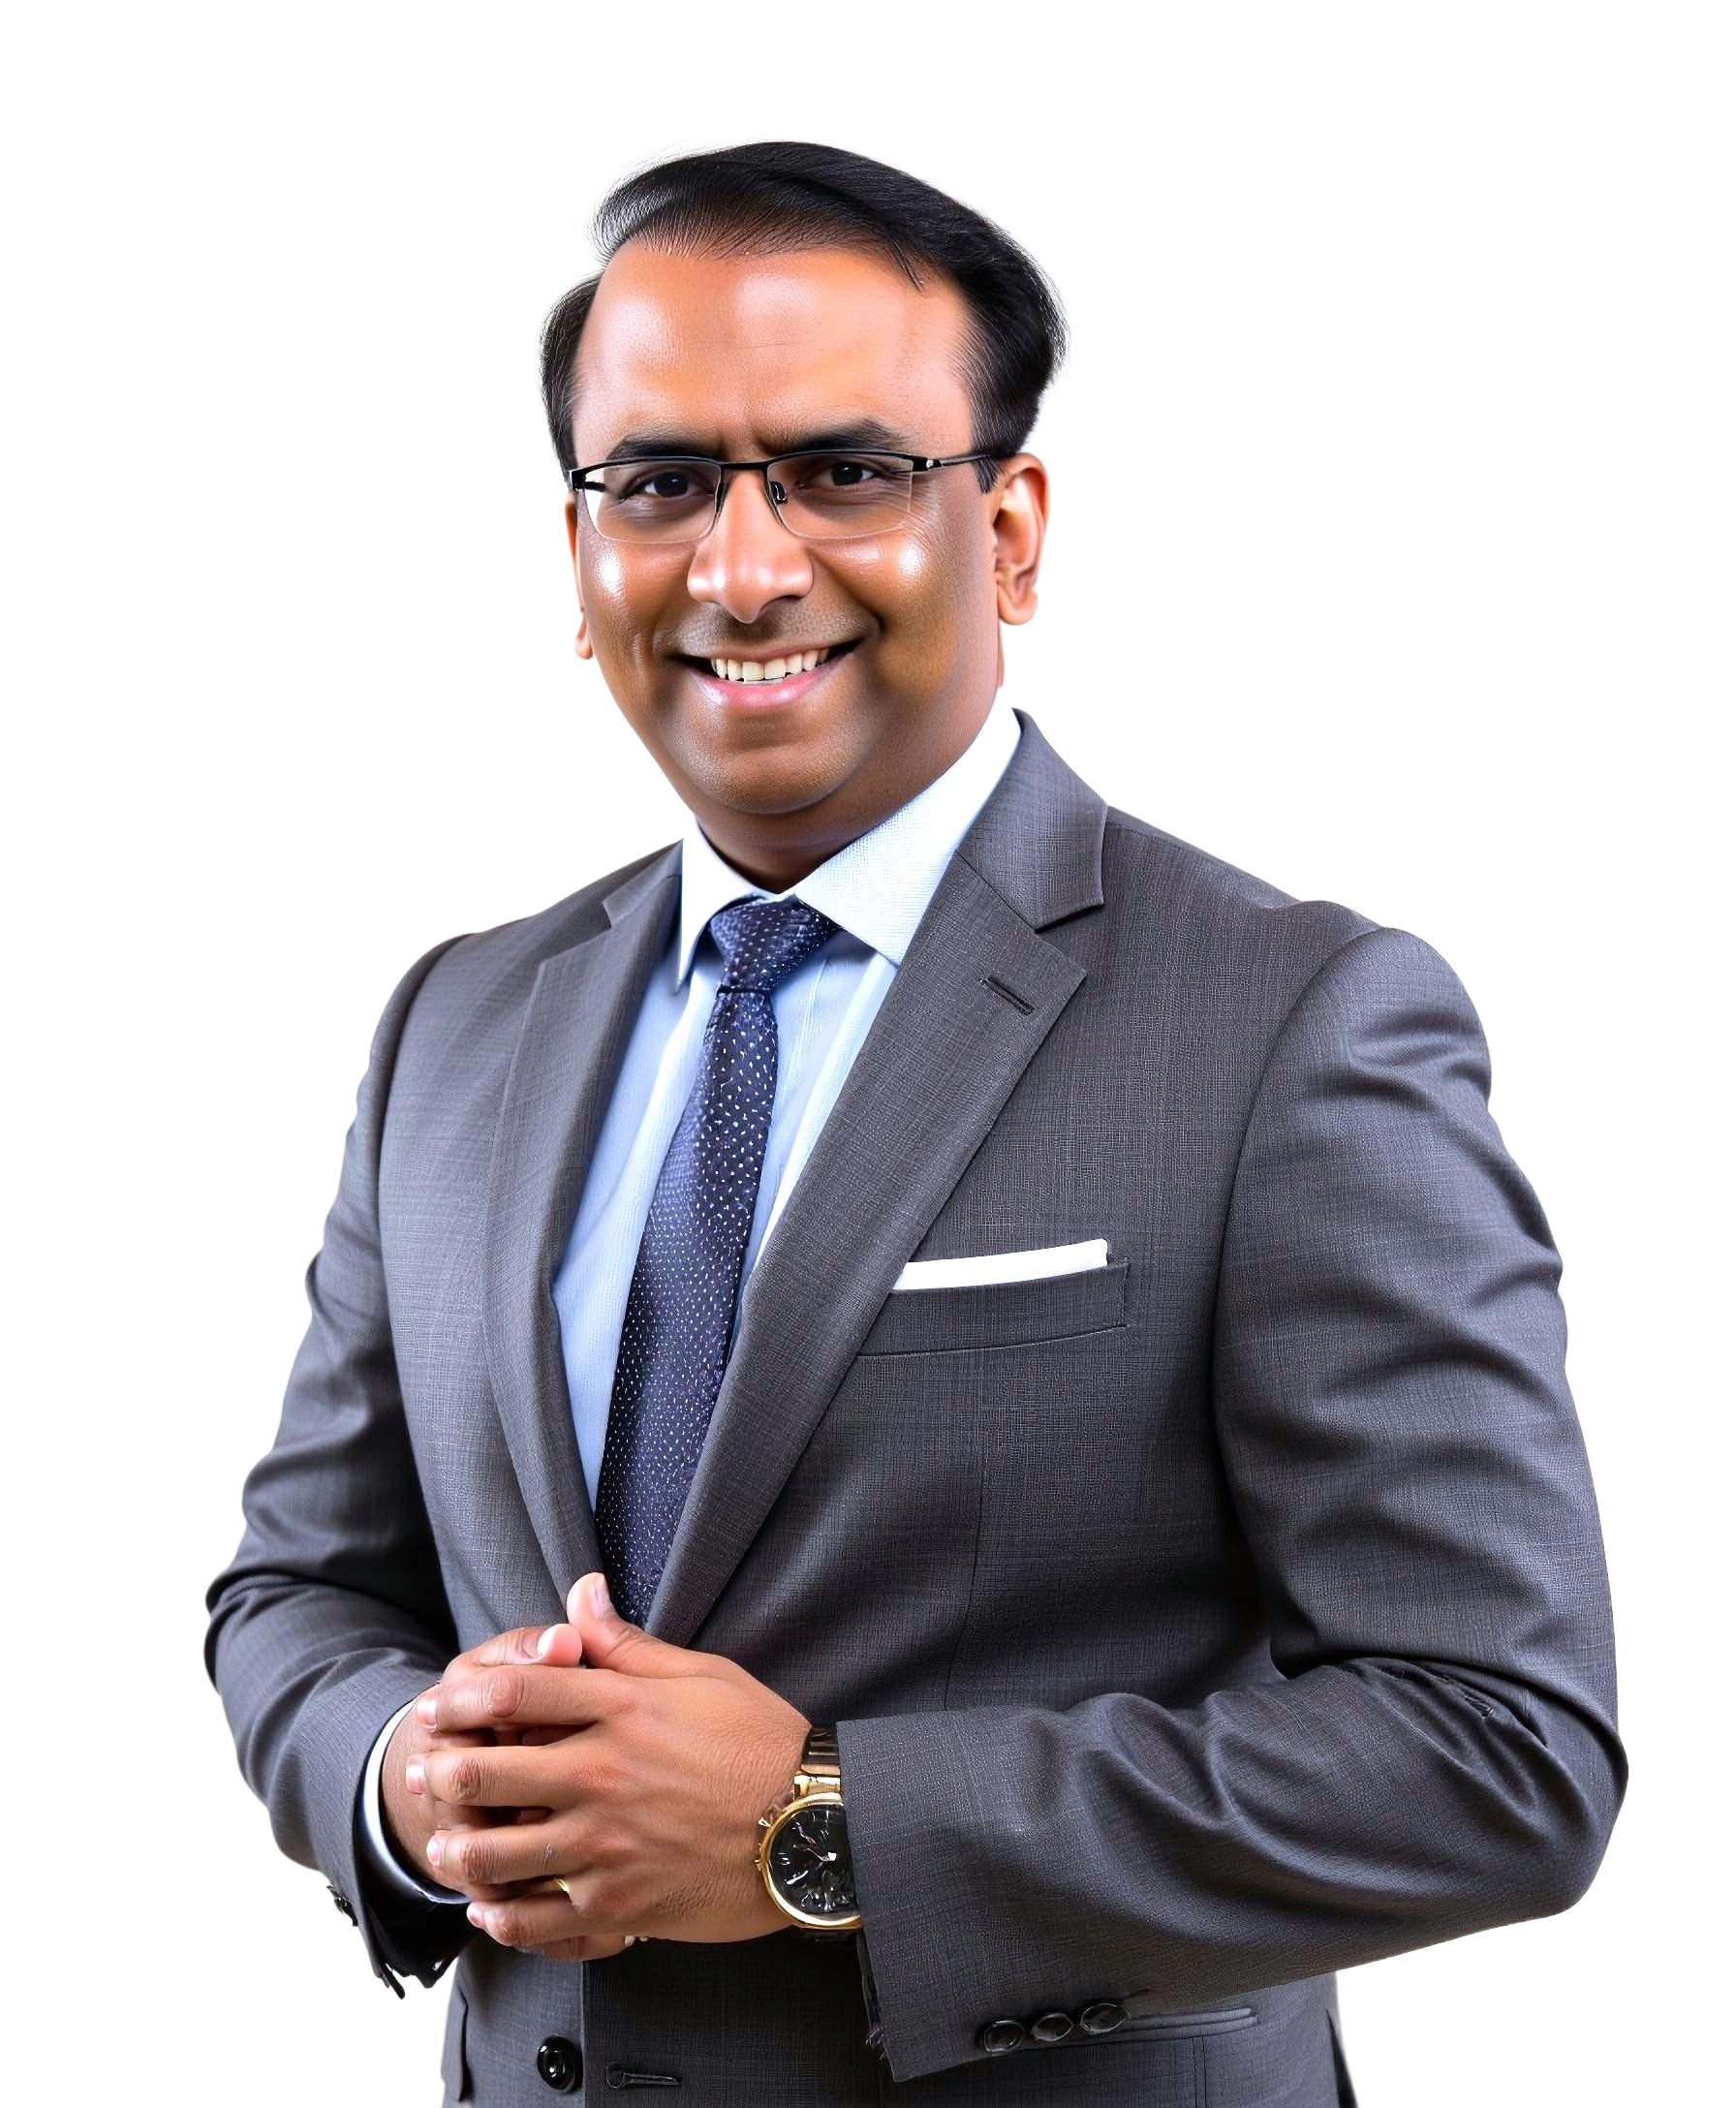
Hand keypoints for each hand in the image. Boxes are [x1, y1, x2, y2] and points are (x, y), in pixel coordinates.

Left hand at [416, 1573, 809, 1954]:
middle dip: (444, 1769)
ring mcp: (607, 1843)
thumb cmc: (763, 1741)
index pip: (517, 1690)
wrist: (816, 1827)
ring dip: (459, 1848)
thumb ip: (628, 1643)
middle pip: (488, 1769)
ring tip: (447, 1845)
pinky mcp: (619, 1902)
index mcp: (623, 1709)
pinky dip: (501, 1916)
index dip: (464, 1694)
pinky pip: (536, 1918)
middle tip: (427, 1770)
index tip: (440, 1704)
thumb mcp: (703, 1675)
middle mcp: (604, 1773)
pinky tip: (490, 1908)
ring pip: (498, 1852)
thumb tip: (581, 1594)